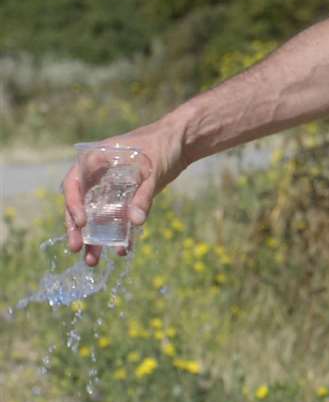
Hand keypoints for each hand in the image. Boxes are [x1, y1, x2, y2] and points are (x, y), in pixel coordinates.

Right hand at [63, 122, 183, 266]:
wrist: (182, 141)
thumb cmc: (164, 146)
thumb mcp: (154, 170)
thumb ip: (144, 195)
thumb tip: (135, 222)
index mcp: (96, 160)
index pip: (74, 183)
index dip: (73, 204)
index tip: (81, 223)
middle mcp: (98, 176)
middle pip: (80, 204)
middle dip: (78, 229)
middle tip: (76, 249)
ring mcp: (110, 188)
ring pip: (96, 215)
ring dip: (94, 238)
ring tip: (93, 261)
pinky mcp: (125, 198)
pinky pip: (117, 218)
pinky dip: (119, 233)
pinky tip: (122, 249)